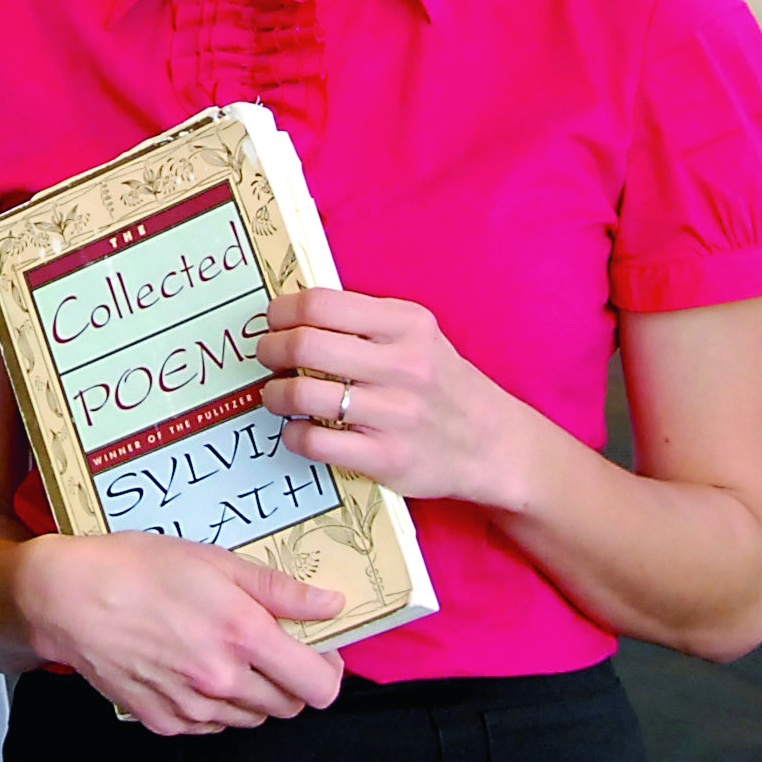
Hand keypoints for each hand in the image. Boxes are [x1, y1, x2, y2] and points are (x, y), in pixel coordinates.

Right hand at [15, 529, 343, 735]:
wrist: (66, 598)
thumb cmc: (136, 568)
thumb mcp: (214, 561)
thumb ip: (279, 589)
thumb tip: (331, 604)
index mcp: (244, 636)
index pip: (321, 686)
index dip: (328, 668)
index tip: (316, 648)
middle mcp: (223, 681)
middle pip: (291, 706)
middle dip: (290, 679)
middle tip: (267, 645)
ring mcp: (192, 708)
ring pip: (252, 718)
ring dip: (252, 692)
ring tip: (223, 652)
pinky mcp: (163, 721)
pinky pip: (210, 725)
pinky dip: (213, 704)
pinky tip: (191, 668)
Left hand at [255, 287, 517, 506]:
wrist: (494, 444)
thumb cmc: (442, 383)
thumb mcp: (418, 335)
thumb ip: (365, 319)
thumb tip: (293, 312)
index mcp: (408, 325)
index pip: (322, 303)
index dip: (283, 310)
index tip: (273, 319)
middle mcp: (403, 366)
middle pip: (305, 344)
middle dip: (270, 348)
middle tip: (267, 355)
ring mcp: (395, 414)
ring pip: (303, 393)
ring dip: (275, 393)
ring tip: (276, 393)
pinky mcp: (387, 457)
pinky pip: (314, 441)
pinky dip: (293, 432)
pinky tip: (298, 428)